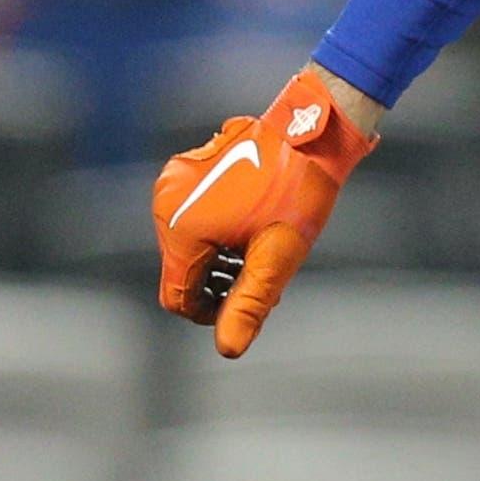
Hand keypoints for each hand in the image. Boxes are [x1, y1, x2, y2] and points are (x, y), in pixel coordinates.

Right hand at [152, 65, 376, 356]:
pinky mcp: (188, 167)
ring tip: (263, 252)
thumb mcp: (277, 256)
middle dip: (220, 283)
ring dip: (220, 259)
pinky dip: (217, 231)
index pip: (178, 297)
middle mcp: (167, 203)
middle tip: (264, 278)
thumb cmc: (298, 192)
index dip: (211, 313)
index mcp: (181, 229)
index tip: (247, 303)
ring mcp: (175, 181)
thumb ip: (249, 304)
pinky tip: (252, 227)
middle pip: (183, 270)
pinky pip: (193, 215)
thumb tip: (228, 350)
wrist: (312, 130)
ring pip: (189, 243)